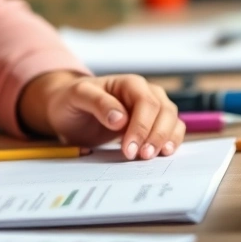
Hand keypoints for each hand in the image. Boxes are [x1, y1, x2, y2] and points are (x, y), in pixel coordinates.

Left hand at [18, 72, 184, 160]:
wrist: (68, 109)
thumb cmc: (72, 100)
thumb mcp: (77, 97)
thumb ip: (97, 103)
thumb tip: (120, 118)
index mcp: (130, 83)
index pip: (146, 103)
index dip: (142, 126)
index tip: (130, 148)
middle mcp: (146, 93)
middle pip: (164, 112)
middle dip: (156, 136)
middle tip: (141, 157)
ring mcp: (152, 108)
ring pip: (172, 120)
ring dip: (166, 140)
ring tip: (151, 157)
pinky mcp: (152, 123)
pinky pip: (171, 130)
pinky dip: (171, 142)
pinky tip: (162, 154)